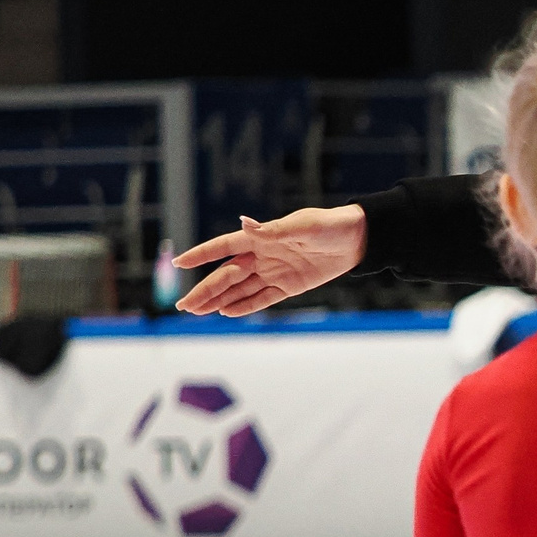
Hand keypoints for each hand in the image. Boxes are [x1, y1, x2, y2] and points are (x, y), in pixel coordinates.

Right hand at [173, 206, 367, 316]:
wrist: (357, 239)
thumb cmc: (329, 226)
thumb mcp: (303, 226)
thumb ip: (273, 230)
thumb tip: (244, 223)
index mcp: (260, 237)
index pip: (223, 247)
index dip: (201, 255)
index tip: (178, 263)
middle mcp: (262, 256)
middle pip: (226, 275)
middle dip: (204, 289)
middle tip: (183, 306)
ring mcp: (274, 272)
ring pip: (239, 289)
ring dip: (218, 300)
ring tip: (197, 312)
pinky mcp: (288, 286)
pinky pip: (262, 298)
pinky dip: (245, 306)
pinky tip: (226, 312)